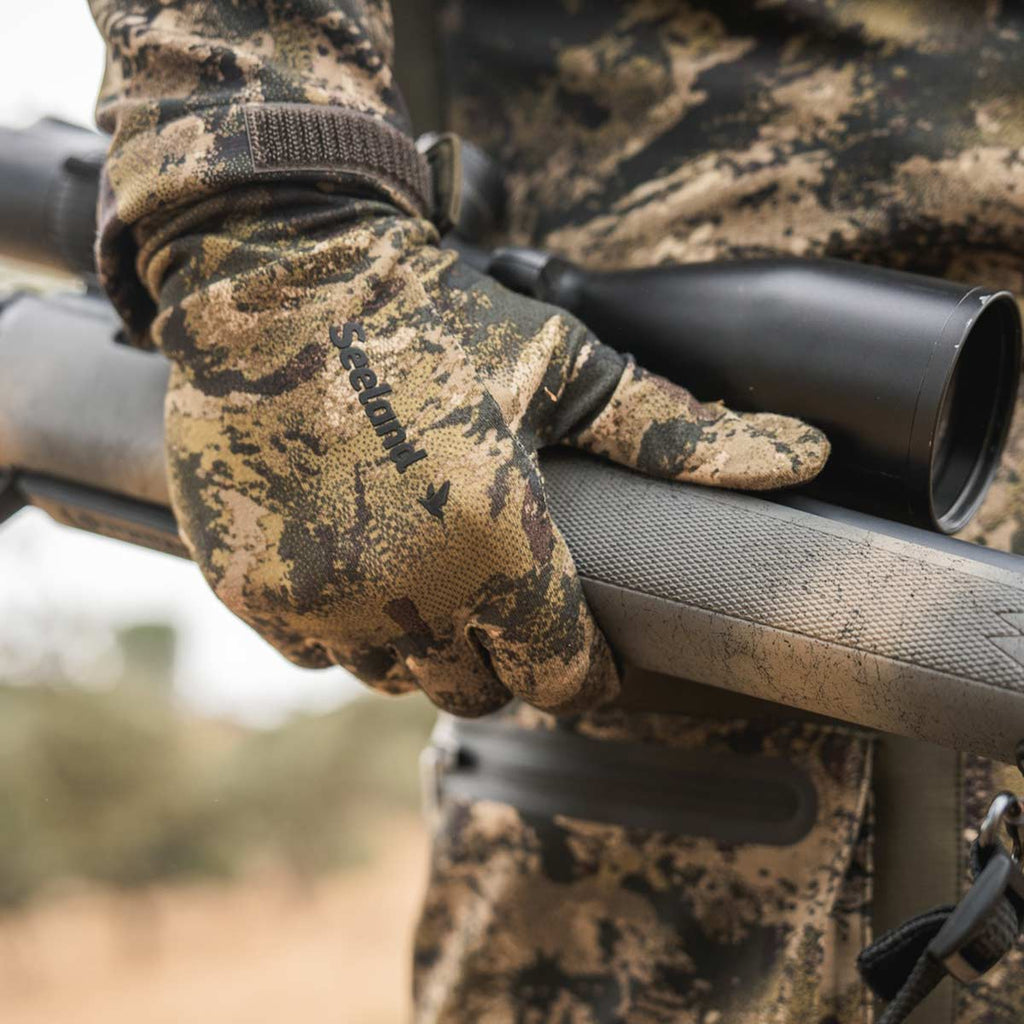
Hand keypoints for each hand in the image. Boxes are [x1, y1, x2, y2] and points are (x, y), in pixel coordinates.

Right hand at [156, 198, 827, 714]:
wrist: (280, 277)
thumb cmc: (435, 316)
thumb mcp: (566, 367)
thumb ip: (680, 436)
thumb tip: (806, 460)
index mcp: (498, 547)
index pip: (563, 677)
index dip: (586, 673)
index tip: (587, 652)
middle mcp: (406, 593)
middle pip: (478, 690)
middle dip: (507, 660)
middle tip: (511, 603)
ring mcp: (320, 599)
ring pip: (397, 678)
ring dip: (428, 648)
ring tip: (437, 583)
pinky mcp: (252, 590)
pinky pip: (318, 654)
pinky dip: (347, 630)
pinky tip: (361, 569)